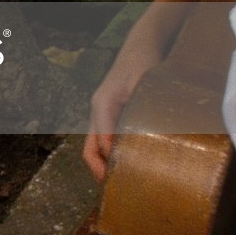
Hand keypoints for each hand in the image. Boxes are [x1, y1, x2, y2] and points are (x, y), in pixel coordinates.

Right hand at [82, 22, 162, 180]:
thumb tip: (144, 141)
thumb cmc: (145, 61)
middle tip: (114, 190)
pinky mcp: (111, 114)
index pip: (100, 140)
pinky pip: (105, 139)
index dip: (108, 161)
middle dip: (98, 170)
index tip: (120, 179)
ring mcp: (103, 113)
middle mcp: (98, 111)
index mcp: (103, 104)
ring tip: (119, 184)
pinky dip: (110, 155)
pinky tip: (127, 165)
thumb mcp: (146, 84)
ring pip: (94, 145)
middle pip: (89, 147)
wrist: (142, 44)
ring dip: (103, 165)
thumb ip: (142, 109)